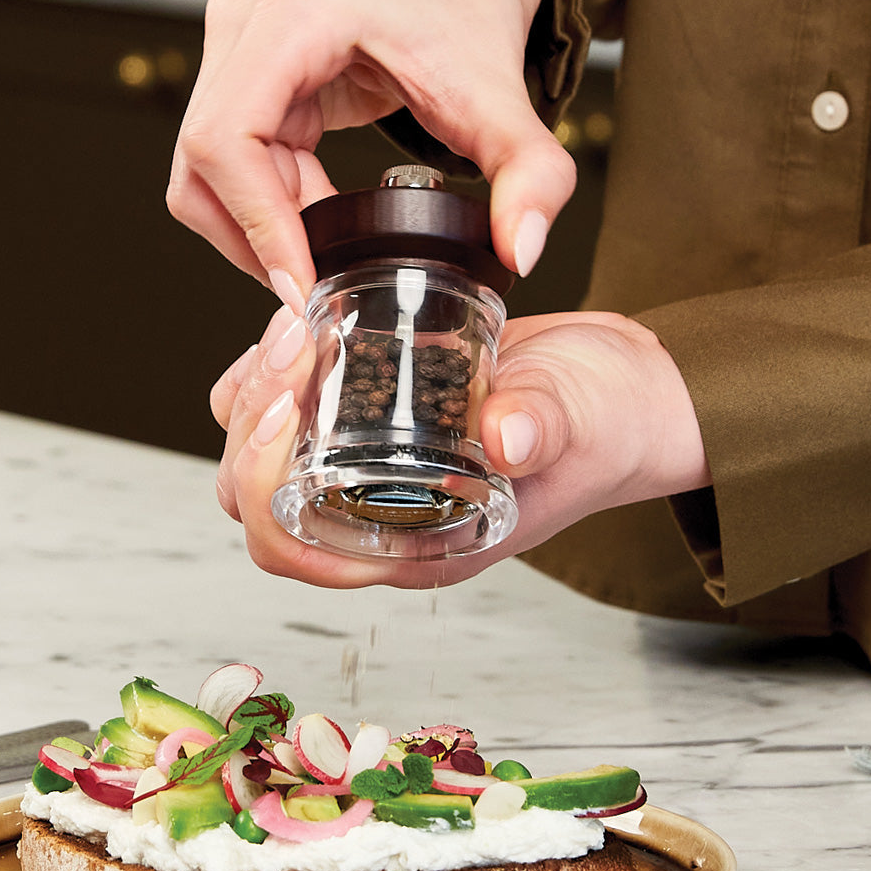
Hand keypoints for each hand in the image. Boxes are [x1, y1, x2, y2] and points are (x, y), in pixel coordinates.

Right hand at [167, 0, 574, 311]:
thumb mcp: (503, 94)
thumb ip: (531, 173)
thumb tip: (520, 249)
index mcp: (293, 19)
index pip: (227, 141)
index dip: (256, 227)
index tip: (301, 285)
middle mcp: (245, 25)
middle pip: (201, 167)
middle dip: (253, 241)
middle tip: (314, 286)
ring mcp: (235, 49)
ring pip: (202, 174)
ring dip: (255, 230)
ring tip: (321, 248)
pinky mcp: (243, 75)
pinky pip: (228, 164)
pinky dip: (266, 207)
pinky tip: (318, 217)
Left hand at [210, 308, 711, 587]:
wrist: (621, 392)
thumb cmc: (607, 427)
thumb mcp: (580, 422)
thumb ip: (544, 428)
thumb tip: (508, 435)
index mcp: (414, 545)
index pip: (290, 550)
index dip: (261, 485)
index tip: (285, 403)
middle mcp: (377, 517)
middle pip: (255, 500)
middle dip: (248, 424)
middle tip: (289, 344)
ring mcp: (368, 471)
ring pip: (261, 454)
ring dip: (254, 394)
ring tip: (294, 325)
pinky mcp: (369, 422)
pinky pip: (291, 410)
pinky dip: (275, 369)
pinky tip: (303, 320)